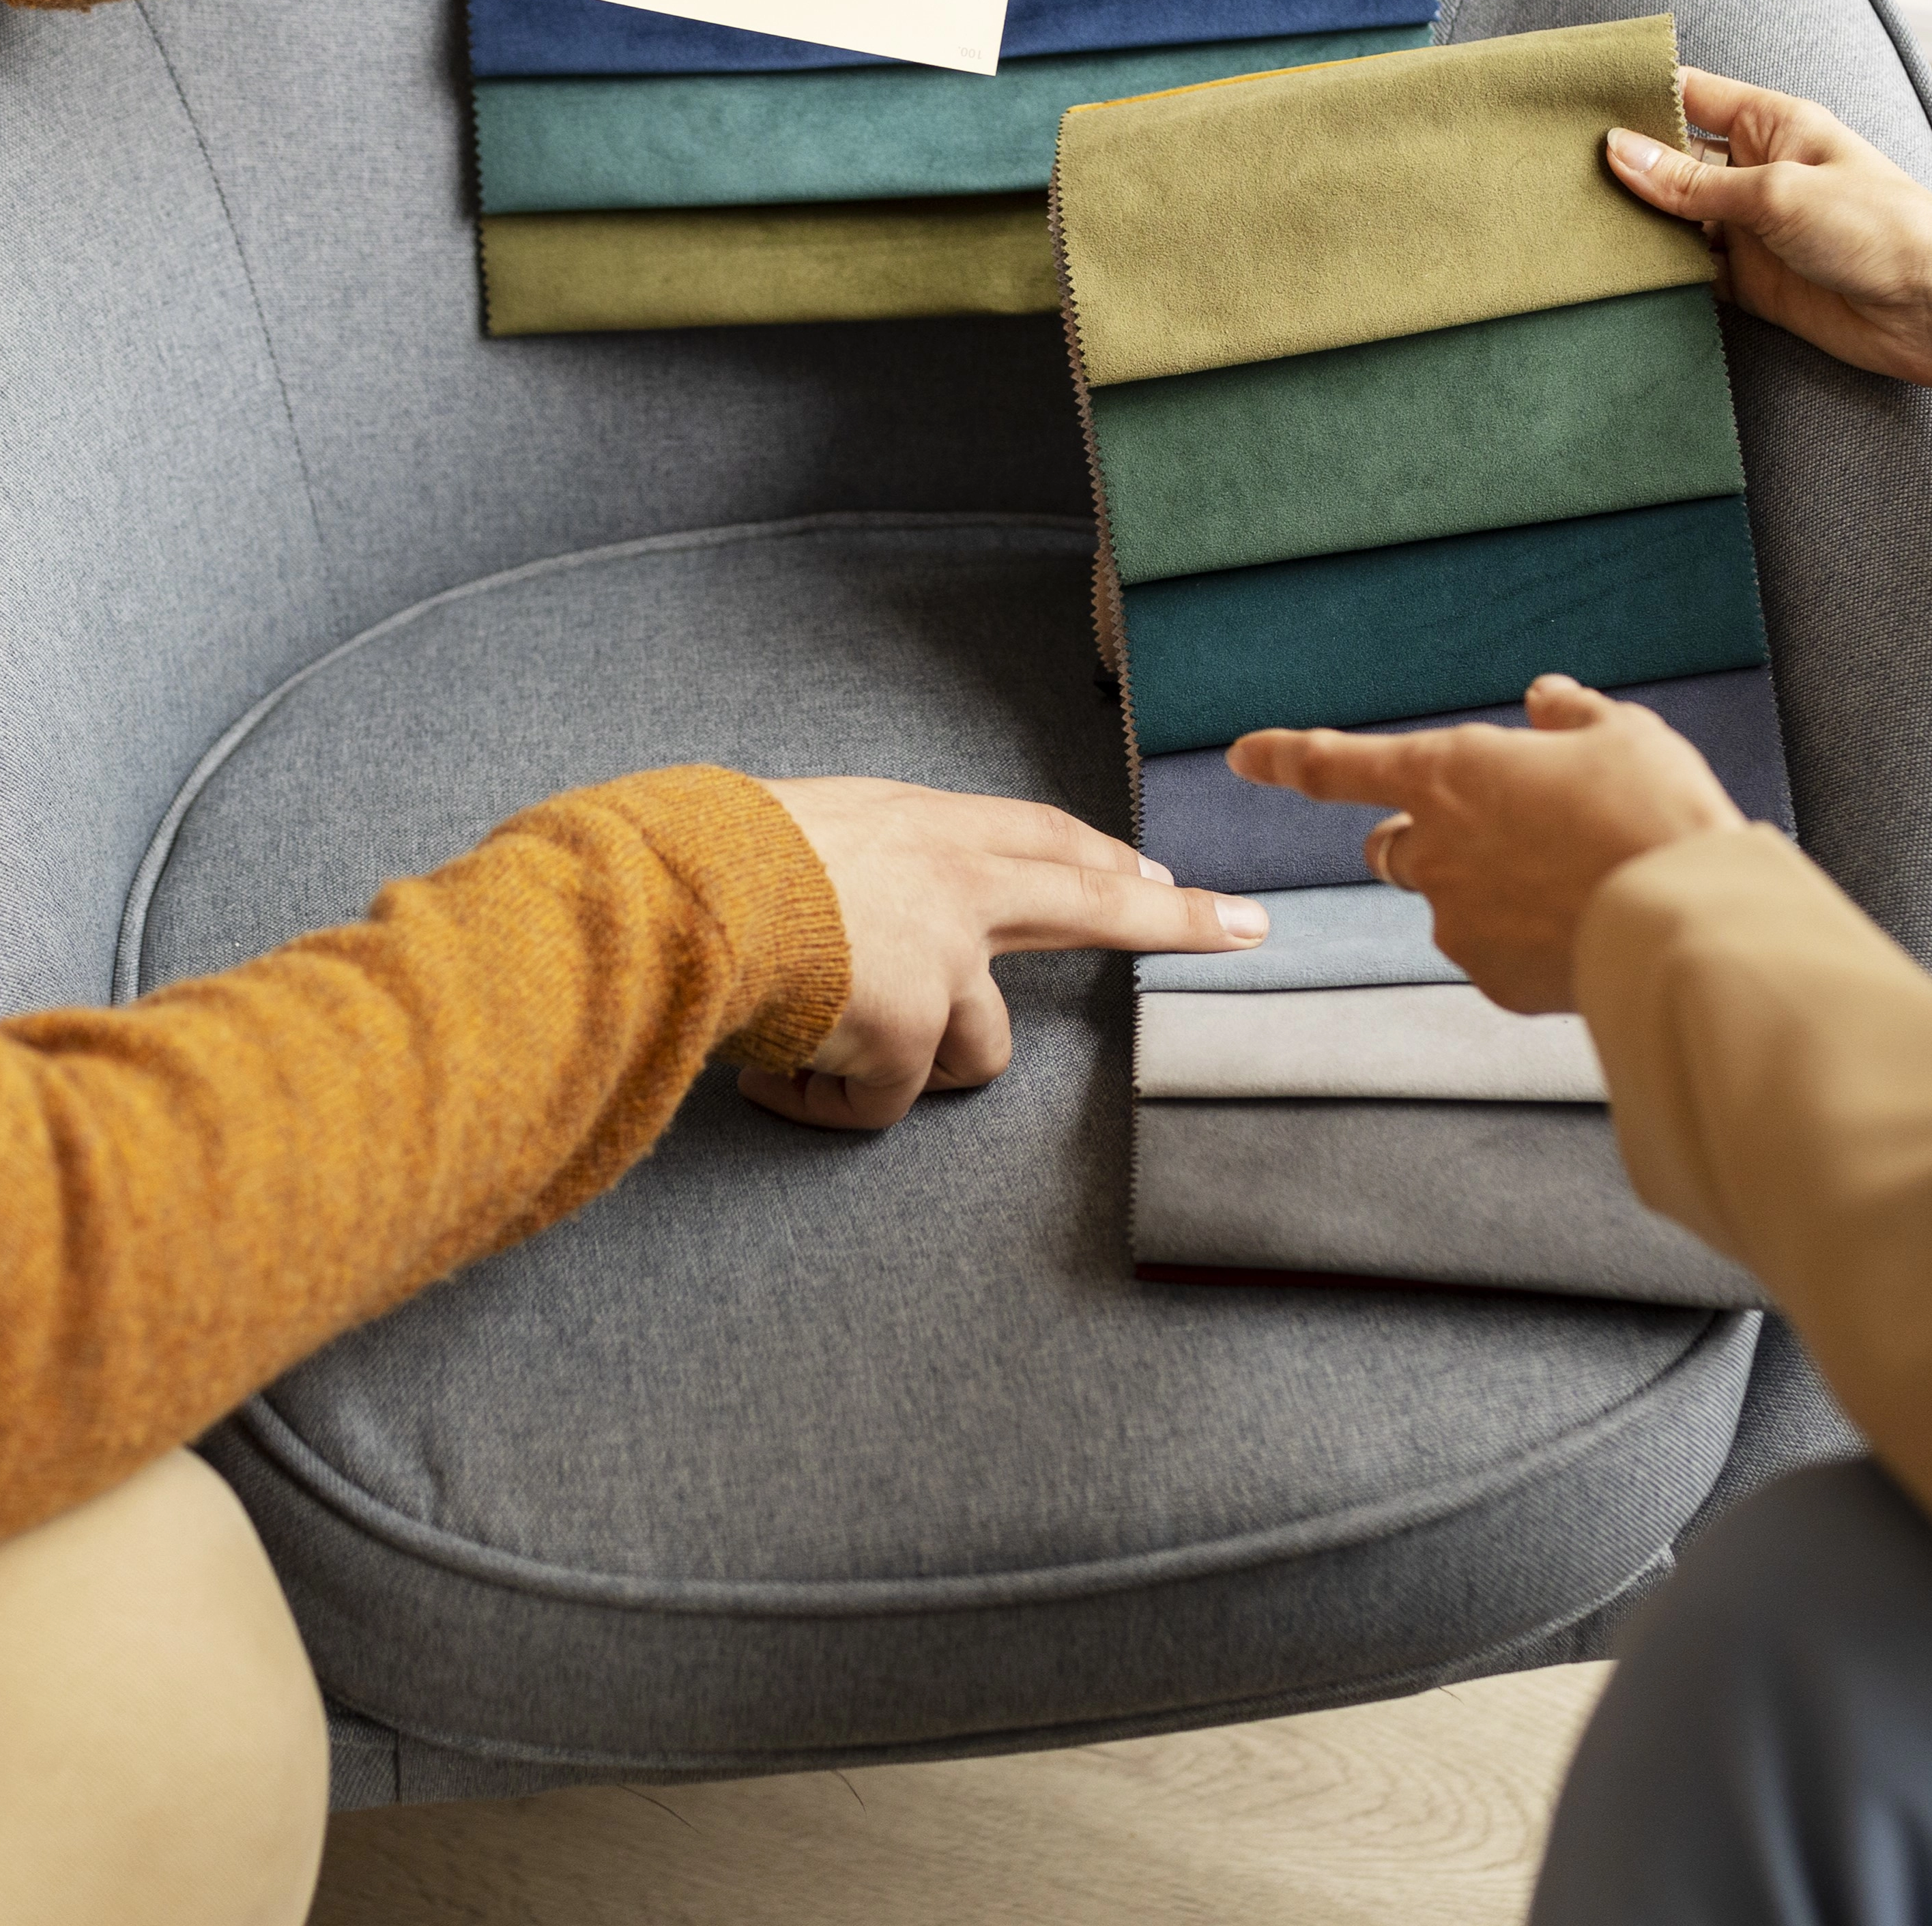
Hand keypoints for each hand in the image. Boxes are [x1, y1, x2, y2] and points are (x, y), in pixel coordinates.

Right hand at [744, 779, 1267, 1131]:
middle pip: (1088, 900)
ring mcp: (943, 962)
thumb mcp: (795, 833)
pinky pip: (881, 1104)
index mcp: (920, 827)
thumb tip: (841, 923)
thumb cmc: (707, 861)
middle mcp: (953, 887)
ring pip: (973, 1053)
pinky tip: (771, 1079)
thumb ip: (851, 872)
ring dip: (901, 1068)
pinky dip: (825, 1104)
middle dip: (1177, 919)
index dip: (1096, 857)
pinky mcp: (910, 1033)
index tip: (1153, 870)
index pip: (1037, 836)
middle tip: (1248, 926)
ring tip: (811, 1051)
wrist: (683, 897)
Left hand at [1226, 677, 1743, 1012]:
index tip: (1243, 755)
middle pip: (1388, 847)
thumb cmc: (1656, 811)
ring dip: (1483, 891)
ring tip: (1570, 883)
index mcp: (1448, 774)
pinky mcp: (1491, 977)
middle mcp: (1434, 849)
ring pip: (1447, 902)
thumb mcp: (1622, 735)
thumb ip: (1569, 716)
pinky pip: (1494, 952)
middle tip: (1490, 833)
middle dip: (1420, 839)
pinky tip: (1584, 930)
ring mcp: (1457, 920)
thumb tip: (1545, 699)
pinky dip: (1525, 940)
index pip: (1335, 765)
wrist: (1691, 920)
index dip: (1285, 756)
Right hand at [1604, 67, 1931, 407]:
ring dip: (1634, 227)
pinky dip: (1658, 276)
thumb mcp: (1776, 192)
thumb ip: (1691, 181)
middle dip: (1621, 167)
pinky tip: (1617, 275)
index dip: (1636, 95)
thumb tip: (1619, 151)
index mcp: (1771, 125)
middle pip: (1670, 161)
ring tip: (1571, 224)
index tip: (1576, 102)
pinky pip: (1688, 273)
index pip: (1689, 96)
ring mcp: (1750, 230)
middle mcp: (1756, 172)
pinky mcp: (1749, 283)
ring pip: (1672, 222)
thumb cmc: (1883, 228)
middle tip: (1553, 173)